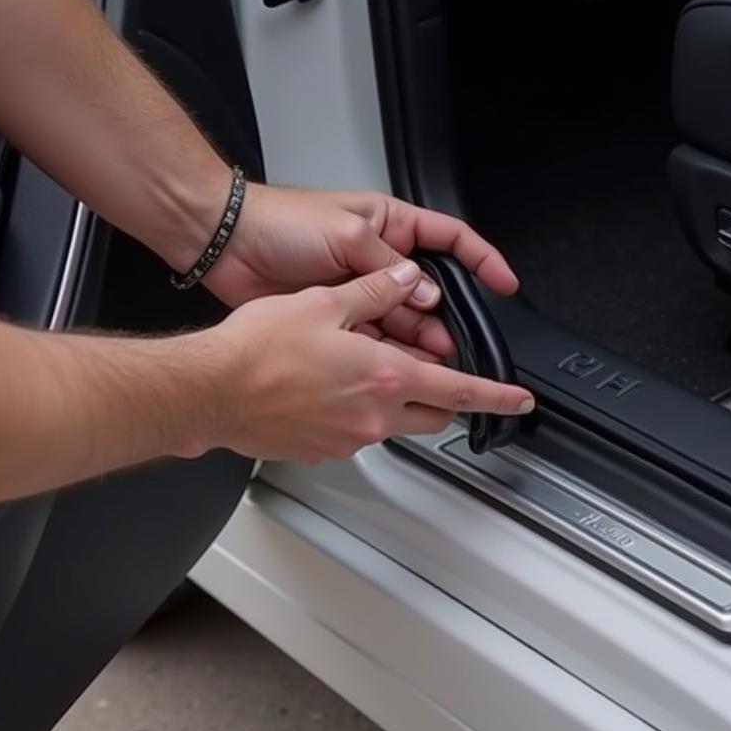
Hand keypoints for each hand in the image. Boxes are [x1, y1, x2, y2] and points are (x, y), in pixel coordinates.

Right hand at [193, 261, 533, 463]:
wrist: (211, 390)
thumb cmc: (259, 349)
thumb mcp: (325, 302)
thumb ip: (376, 291)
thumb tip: (407, 279)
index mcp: (386, 377)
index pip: (461, 391)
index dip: (497, 396)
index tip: (519, 401)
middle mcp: (374, 416)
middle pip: (434, 415)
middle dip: (448, 400)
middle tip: (446, 381)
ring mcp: (347, 440)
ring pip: (394, 424)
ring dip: (397, 403)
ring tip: (368, 374)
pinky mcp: (320, 451)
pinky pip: (354, 434)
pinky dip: (356, 414)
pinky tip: (329, 391)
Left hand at [197, 185, 519, 361]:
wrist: (227, 244)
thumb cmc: (279, 222)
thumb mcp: (347, 233)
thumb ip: (390, 270)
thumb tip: (427, 298)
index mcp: (390, 226)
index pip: (450, 241)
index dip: (482, 262)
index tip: (504, 285)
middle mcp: (379, 260)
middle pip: (429, 294)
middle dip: (446, 318)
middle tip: (456, 343)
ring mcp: (359, 290)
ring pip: (404, 322)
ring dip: (419, 342)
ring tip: (432, 363)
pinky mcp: (338, 317)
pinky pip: (374, 340)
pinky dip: (389, 354)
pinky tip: (399, 368)